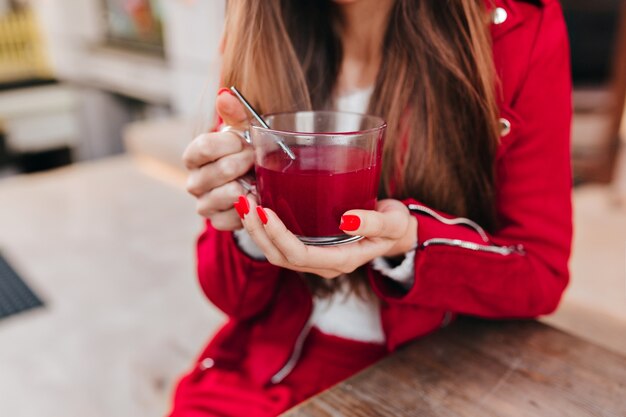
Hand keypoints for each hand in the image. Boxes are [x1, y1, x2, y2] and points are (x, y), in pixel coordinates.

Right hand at [183, 89, 253, 229]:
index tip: (244, 140)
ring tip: (256, 177)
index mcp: (194, 156)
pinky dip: (251, 207)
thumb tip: (225, 95)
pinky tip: (255, 196)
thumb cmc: (244, 151)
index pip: (203, 147)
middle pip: (221, 171)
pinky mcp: (218, 221)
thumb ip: (234, 113)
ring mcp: (204, 204)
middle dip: (245, 162)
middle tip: (256, 159)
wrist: (252, 180)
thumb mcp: (241, 130)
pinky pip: (236, 216)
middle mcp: (194, 182)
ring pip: (229, 194)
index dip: (229, 143)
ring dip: (250, 184)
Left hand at [236, 195, 417, 278]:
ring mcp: (314, 258)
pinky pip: (279, 244)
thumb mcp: (393, 222)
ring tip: (244, 203)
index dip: (279, 236)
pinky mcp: (309, 247)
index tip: (264, 211)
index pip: (301, 255)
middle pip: (281, 256)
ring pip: (275, 253)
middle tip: (246, 202)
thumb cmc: (395, 226)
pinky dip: (263, 228)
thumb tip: (347, 221)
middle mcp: (323, 264)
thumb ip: (374, 223)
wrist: (396, 234)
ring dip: (256, 230)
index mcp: (342, 261)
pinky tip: (254, 208)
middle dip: (259, 231)